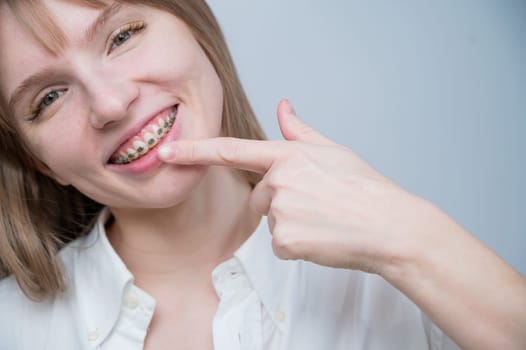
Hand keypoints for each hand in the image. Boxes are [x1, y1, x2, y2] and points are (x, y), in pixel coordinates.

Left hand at [158, 100, 430, 275]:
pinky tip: (321, 238)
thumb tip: (283, 106)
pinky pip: (280, 243)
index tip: (166, 152)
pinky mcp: (284, 242)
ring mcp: (280, 212)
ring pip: (271, 220)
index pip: (231, 151)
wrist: (389, 226)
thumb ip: (300, 131)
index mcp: (288, 155)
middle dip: (280, 201)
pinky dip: (297, 244)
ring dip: (291, 223)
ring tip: (323, 220)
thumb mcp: (334, 151)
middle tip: (318, 205)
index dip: (194, 151)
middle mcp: (279, 181)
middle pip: (259, 196)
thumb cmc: (365, 187)